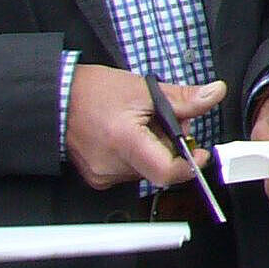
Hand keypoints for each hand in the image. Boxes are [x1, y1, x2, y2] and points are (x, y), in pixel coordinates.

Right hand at [66, 64, 222, 190]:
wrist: (56, 99)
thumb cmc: (92, 92)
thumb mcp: (144, 89)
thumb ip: (183, 99)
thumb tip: (213, 94)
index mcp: (125, 142)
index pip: (166, 172)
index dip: (190, 165)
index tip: (199, 153)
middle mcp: (111, 165)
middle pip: (160, 168)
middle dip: (172, 145)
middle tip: (164, 121)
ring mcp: (102, 174)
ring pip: (146, 169)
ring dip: (154, 149)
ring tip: (141, 125)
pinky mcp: (97, 177)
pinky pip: (130, 171)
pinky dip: (137, 155)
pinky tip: (128, 135)